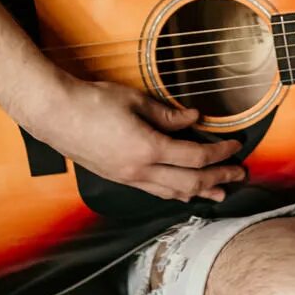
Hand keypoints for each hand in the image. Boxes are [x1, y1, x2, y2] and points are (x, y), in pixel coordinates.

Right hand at [17, 78, 246, 201]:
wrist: (54, 114)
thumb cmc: (92, 102)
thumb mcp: (136, 101)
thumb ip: (169, 115)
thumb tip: (194, 119)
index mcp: (148, 149)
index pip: (195, 157)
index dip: (220, 153)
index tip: (236, 146)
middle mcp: (139, 171)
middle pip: (189, 182)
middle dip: (218, 179)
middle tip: (239, 175)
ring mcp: (127, 178)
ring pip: (171, 192)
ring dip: (199, 193)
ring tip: (219, 193)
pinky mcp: (118, 178)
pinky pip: (154, 191)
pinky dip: (174, 192)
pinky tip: (182, 191)